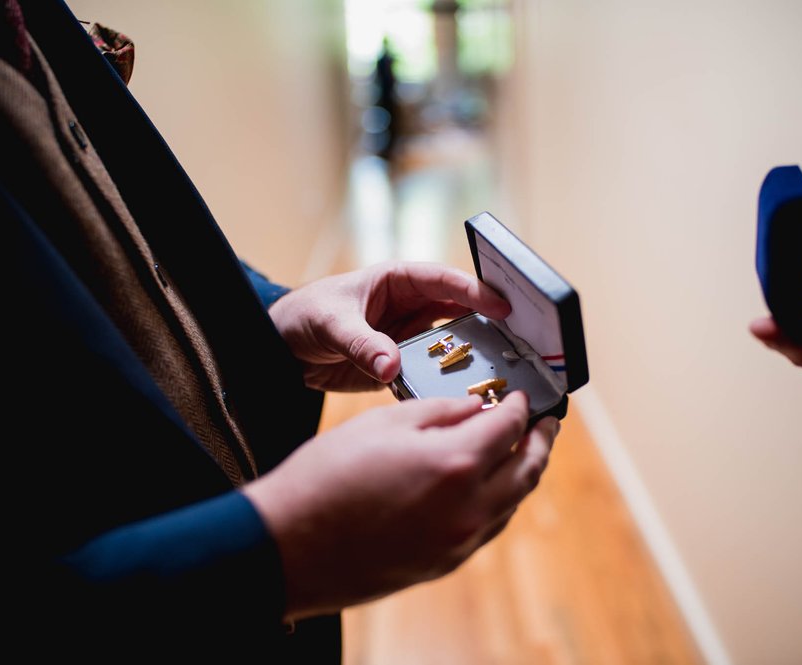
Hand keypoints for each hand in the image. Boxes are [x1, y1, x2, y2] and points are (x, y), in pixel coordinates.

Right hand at [241, 391, 558, 619]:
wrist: (290, 544)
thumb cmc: (328, 475)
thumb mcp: (384, 422)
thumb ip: (441, 411)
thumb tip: (477, 408)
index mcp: (456, 462)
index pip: (509, 426)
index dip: (521, 405)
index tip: (523, 396)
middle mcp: (469, 507)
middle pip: (528, 468)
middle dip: (541, 440)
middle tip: (546, 423)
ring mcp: (459, 541)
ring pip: (513, 502)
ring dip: (523, 472)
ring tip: (521, 451)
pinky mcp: (445, 563)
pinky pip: (489, 526)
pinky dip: (499, 501)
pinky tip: (488, 486)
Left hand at [268, 261, 510, 390]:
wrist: (281, 350)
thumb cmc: (304, 317)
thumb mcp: (330, 323)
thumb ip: (361, 343)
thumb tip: (390, 364)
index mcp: (399, 281)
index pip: (445, 281)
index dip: (476, 291)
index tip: (504, 307)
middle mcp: (412, 306)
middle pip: (461, 312)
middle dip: (489, 323)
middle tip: (521, 341)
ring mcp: (411, 336)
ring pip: (453, 343)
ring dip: (474, 355)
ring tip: (502, 371)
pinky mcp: (403, 365)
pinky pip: (433, 371)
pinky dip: (449, 380)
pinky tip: (468, 393)